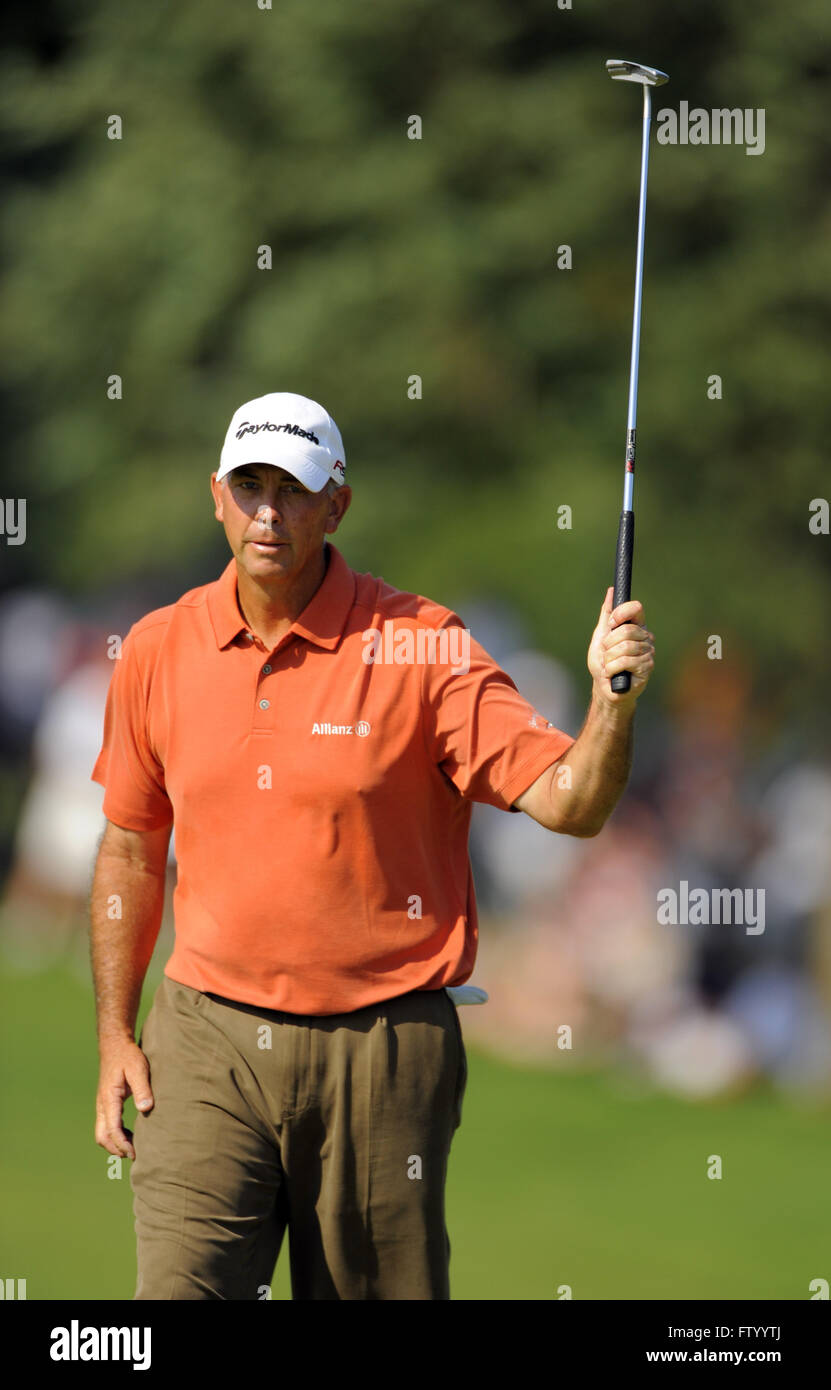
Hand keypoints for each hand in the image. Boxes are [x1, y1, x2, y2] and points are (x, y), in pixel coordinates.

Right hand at [94, 1038, 153, 1159]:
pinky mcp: (106, 1103)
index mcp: (109, 1099)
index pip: (112, 1130)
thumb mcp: (138, 1069)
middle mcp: (102, 1105)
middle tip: (134, 1154)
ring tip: (134, 1146)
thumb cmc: (128, 1056)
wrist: (115, 1044)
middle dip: (115, 1149)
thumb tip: (146, 1109)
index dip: (122, 1144)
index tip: (135, 1153)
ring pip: (102, 1133)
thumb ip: (142, 1089)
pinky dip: (116, 1134)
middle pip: (102, 1136)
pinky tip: (131, 1134)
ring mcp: (102, 1105)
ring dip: (115, 1143)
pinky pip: (106, 1125)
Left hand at [587, 587, 654, 708]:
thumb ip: (607, 614)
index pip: (636, 609)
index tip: (611, 622)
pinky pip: (625, 662)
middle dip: (609, 643)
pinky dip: (612, 668)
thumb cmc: (603, 662)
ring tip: (609, 665)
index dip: (621, 613)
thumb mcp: (600, 636)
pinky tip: (612, 674)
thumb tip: (611, 591)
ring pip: (625, 647)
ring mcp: (648, 653)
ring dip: (609, 658)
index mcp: (636, 627)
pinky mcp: (647, 668)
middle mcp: (646, 638)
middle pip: (627, 630)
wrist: (604, 687)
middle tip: (606, 652)